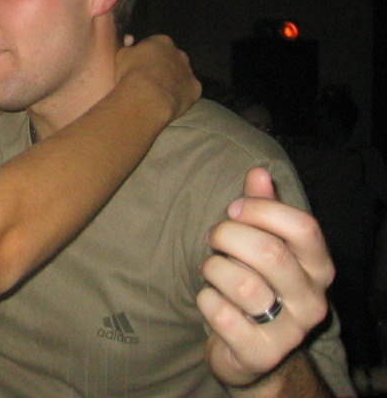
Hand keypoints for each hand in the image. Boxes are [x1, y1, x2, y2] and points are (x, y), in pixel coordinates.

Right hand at [113, 34, 199, 119]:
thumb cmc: (131, 73)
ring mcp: (189, 71)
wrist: (147, 97)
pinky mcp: (195, 89)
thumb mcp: (122, 55)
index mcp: (162, 41)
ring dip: (172, 80)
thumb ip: (131, 49)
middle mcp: (179, 53)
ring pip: (181, 74)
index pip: (155, 43)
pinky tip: (169, 101)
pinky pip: (187, 91)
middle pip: (171, 58)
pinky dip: (180, 95)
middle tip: (150, 79)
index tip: (139, 64)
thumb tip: (133, 48)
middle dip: (163, 66)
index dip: (147, 54)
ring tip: (158, 93)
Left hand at [198, 168, 333, 388]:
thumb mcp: (263, 243)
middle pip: (270, 253)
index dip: (261, 210)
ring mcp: (290, 330)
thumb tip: (258, 171)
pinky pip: (221, 314)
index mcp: (318, 266)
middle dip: (228, 236)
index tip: (233, 209)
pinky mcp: (261, 353)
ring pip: (242, 284)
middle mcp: (313, 299)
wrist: (252, 350)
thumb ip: (262, 209)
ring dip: (214, 269)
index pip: (304, 227)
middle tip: (213, 237)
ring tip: (212, 270)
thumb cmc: (256, 283)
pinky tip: (212, 300)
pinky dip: (206, 300)